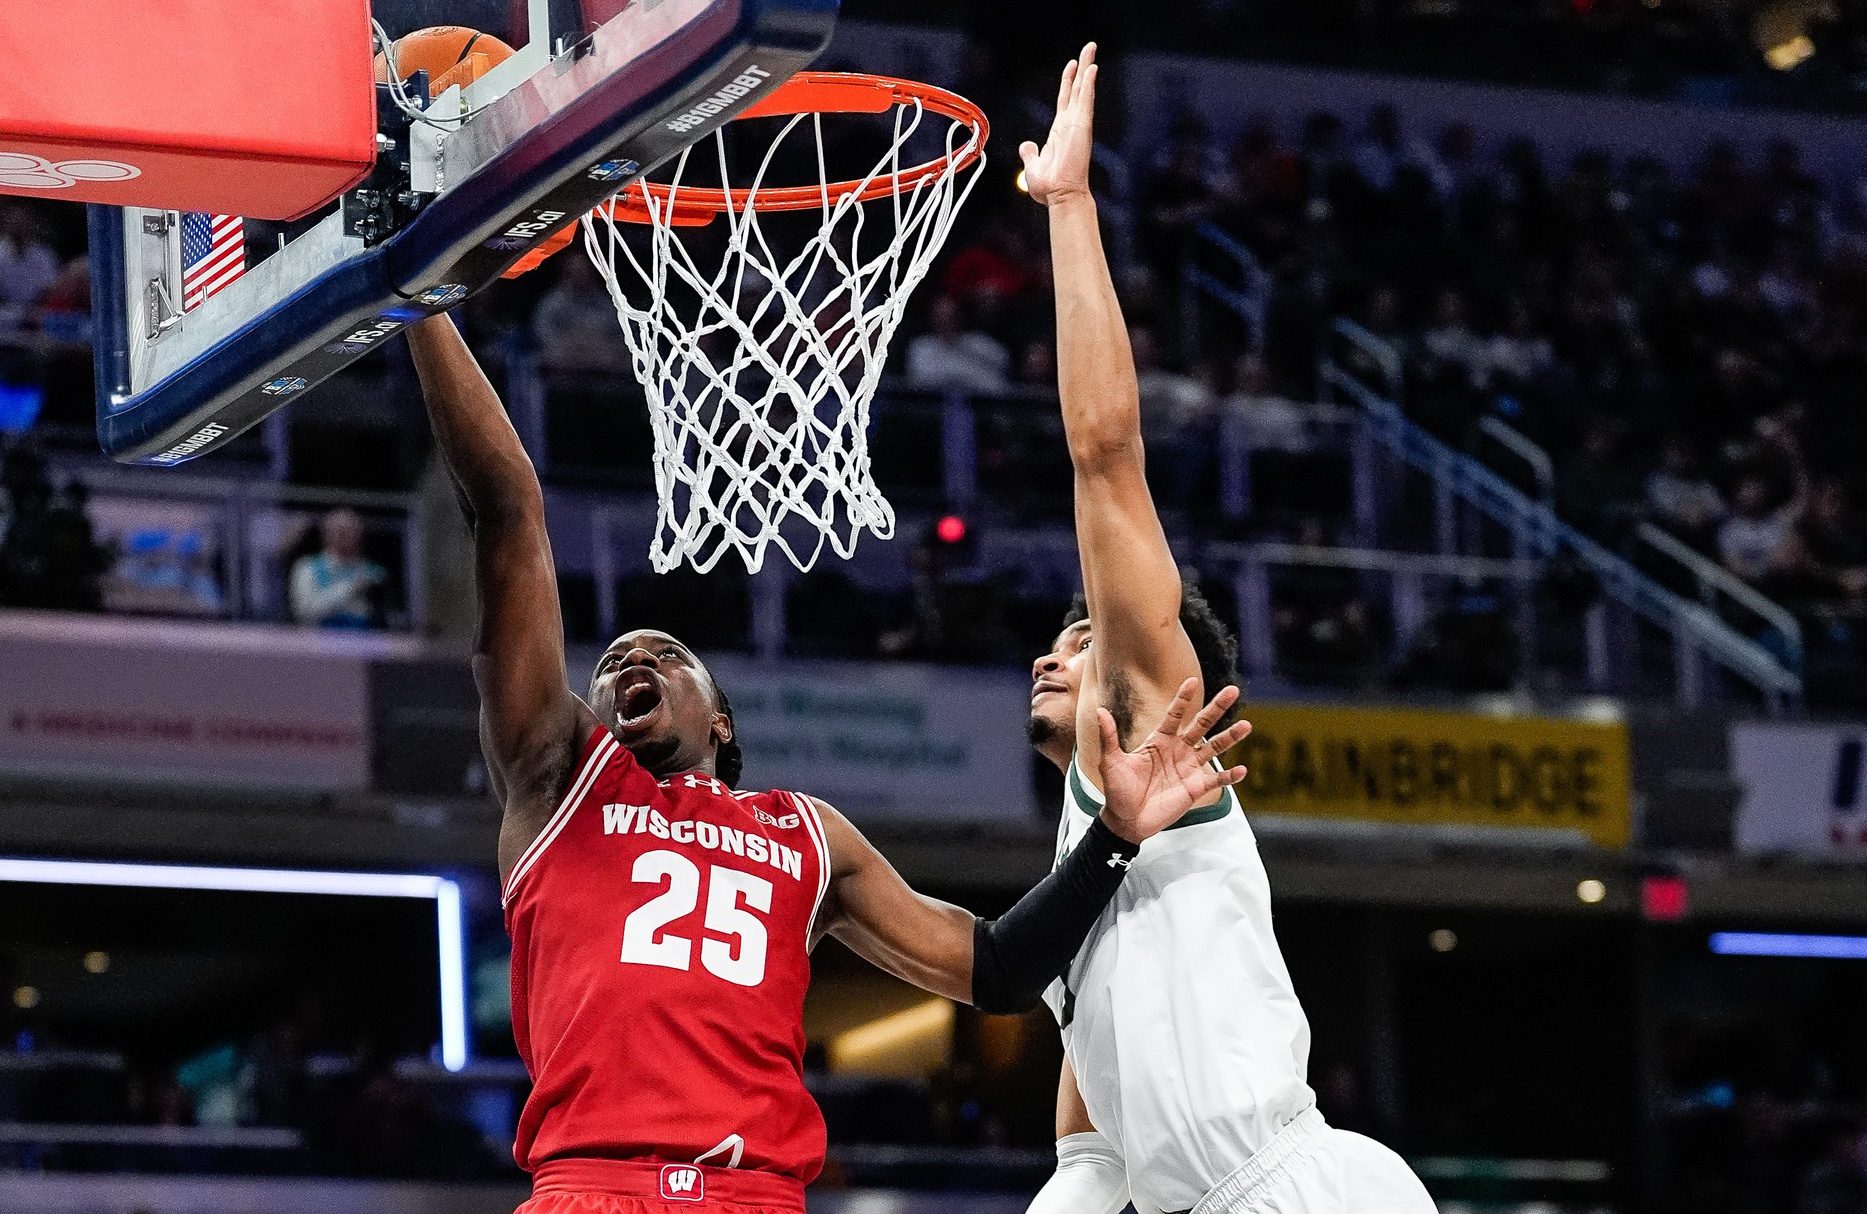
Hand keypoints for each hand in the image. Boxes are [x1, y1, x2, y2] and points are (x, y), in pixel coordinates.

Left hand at [1019, 42, 1099, 206]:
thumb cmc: (1049, 187)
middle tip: (1089, 48)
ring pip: (1083, 90)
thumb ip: (1030, 153)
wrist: (1059, 196)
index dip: (1068, 81)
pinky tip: (1091, 69)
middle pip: (1078, 89)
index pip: (1065, 100)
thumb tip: (1027, 145)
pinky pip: (1085, 101)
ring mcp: (1077, 124)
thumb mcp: (1033, 165)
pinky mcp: (1081, 127)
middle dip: (1083, 67)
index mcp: (1060, 131)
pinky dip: (1088, 84)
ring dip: (1087, 68)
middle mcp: (1071, 124)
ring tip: (1091, 49)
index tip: (1072, 65)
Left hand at [1095, 679, 1250, 844]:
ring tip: (1247, 725)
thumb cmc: (1117, 790)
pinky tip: (1242, 770)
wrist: (1126, 821)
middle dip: (1216, 708)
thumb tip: (1100, 711)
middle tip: (1233, 690)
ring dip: (1230, 737)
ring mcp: (1188, 768)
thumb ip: (1108, 737)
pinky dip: (1229, 776)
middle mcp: (1178, 750)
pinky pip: (1216, 780)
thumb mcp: (1110, 762)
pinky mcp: (1195, 788)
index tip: (1192, 681)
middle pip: (1201, 724)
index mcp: (1159, 740)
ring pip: (1214, 748)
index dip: (1183, 699)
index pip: (1174, 715)